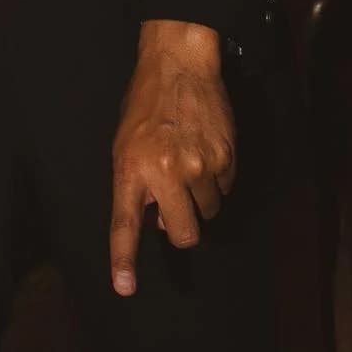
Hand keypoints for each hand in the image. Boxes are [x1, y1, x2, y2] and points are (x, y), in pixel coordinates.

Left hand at [110, 21, 235, 294]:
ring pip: (208, 212)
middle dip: (180, 225)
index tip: (125, 287)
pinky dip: (217, 178)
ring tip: (188, 159)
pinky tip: (206, 148)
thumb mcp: (126, 144)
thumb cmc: (146, 104)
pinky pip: (225, 190)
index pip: (125, 223)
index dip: (125, 259)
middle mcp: (166, 171)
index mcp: (132, 167)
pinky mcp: (226, 157)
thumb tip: (160, 221)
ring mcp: (199, 165)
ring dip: (199, 196)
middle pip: (183, 234)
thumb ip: (137, 185)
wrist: (179, 64)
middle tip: (174, 200)